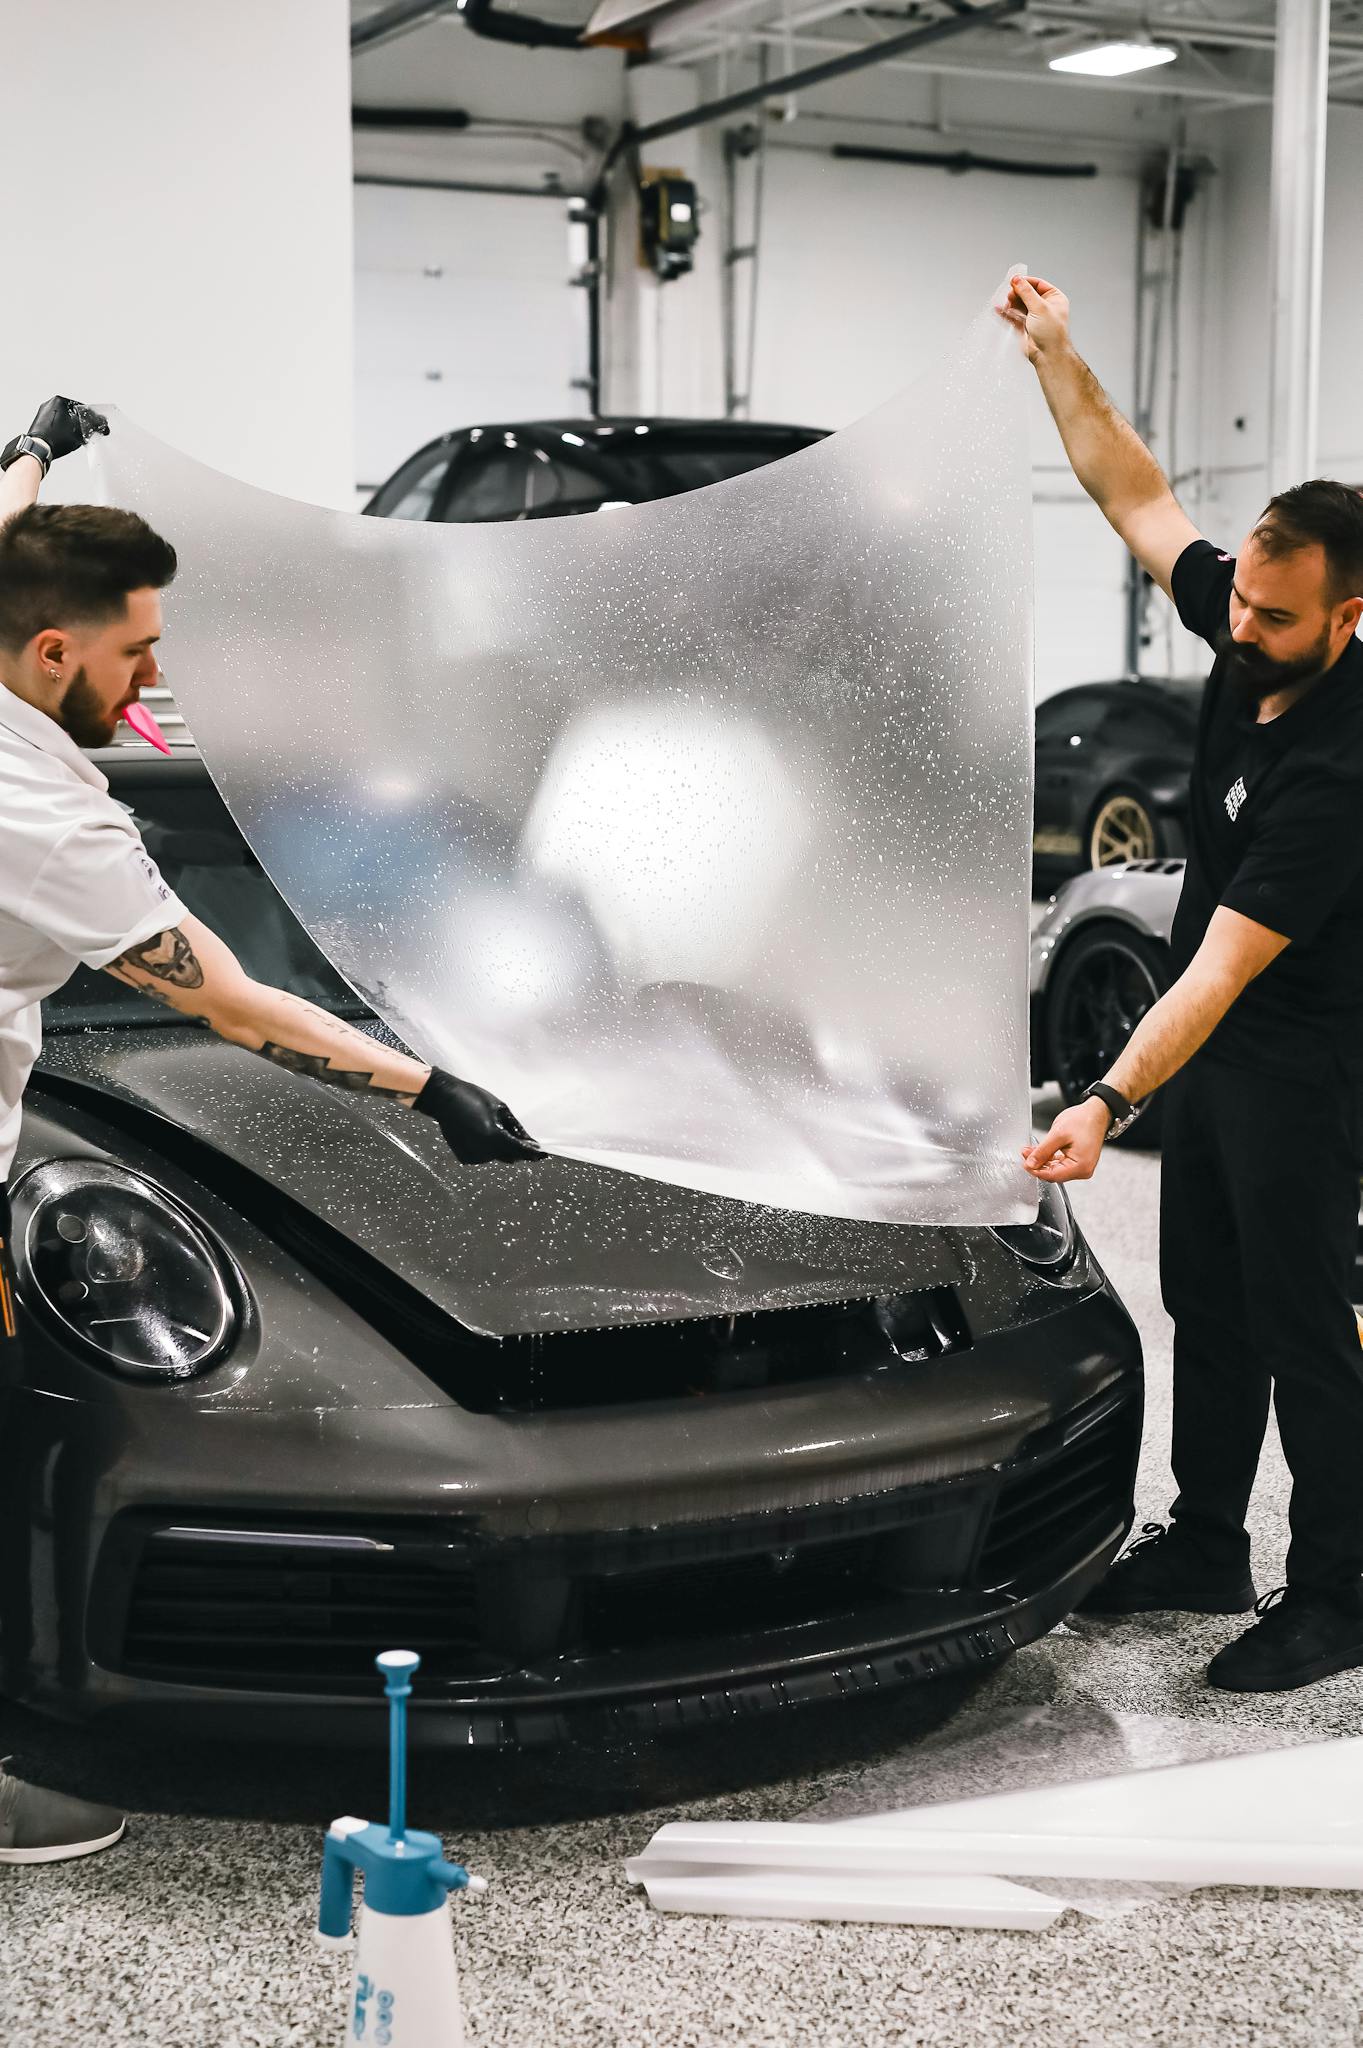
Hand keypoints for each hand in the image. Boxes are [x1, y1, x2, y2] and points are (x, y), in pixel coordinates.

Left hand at [25, 395, 109, 461]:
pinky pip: (55, 426)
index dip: (90, 419)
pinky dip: (61, 432)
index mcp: (59, 400)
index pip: (81, 407)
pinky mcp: (39, 424)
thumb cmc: (56, 437)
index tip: (93, 427)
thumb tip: (102, 424)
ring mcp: (42, 414)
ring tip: (72, 438)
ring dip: (70, 429)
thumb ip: (94, 424)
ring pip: (63, 420)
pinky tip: (63, 440)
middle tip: (83, 434)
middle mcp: (49, 405)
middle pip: (72, 414)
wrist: (39, 449)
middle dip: (79, 424)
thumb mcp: (81, 430)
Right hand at [414, 1065, 544, 1164]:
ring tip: (491, 1127)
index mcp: (495, 1137)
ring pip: (497, 1157)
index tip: (543, 1154)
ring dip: (501, 1148)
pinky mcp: (465, 1157)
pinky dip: (487, 1149)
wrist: (444, 1100)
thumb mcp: (500, 1108)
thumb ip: (516, 1128)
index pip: (521, 1151)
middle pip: (510, 1156)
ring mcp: (474, 1157)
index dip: (533, 1153)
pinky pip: (484, 1156)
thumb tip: (529, 1141)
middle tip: (515, 1133)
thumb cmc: (474, 1098)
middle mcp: (485, 1152)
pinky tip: (479, 1133)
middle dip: (516, 1148)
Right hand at [997, 274, 1069, 363]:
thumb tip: (1017, 280)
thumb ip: (1026, 292)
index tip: (1015, 280)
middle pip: (1027, 294)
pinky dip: (1006, 313)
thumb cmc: (1052, 333)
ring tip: (1005, 303)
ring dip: (1011, 303)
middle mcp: (1045, 307)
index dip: (1026, 282)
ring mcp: (1034, 317)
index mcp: (1054, 298)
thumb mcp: (1040, 307)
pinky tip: (998, 309)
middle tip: (1010, 293)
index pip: (1038, 284)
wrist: (1048, 355)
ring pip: (1019, 305)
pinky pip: (1013, 317)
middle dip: (1017, 293)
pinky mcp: (1025, 327)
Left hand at [1021, 1097, 1109, 1182]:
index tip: (1024, 1164)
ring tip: (1030, 1150)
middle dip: (1038, 1164)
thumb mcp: (1058, 1134)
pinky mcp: (1078, 1162)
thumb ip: (1042, 1151)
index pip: (1053, 1176)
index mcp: (1081, 1166)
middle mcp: (1084, 1170)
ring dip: (1042, 1161)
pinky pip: (1060, 1164)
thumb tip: (1031, 1164)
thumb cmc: (1083, 1120)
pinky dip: (1049, 1158)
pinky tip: (1040, 1152)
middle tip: (1025, 1153)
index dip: (1036, 1170)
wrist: (1096, 1113)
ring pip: (1055, 1169)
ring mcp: (1082, 1167)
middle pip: (1053, 1174)